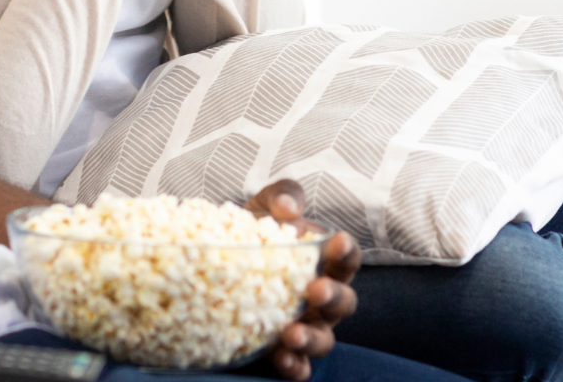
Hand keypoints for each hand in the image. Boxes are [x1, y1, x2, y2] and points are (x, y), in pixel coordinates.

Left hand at [246, 179, 360, 381]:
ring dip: (312, 338)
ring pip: (324, 339)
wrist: (216, 257)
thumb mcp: (264, 205)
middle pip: (343, 302)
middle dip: (333, 297)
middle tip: (315, 290)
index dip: (346, 252)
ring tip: (292, 334)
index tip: (337, 241)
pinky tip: (282, 359)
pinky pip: (298, 366)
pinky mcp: (281, 349)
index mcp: (324, 261)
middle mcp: (320, 297)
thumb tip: (289, 209)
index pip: (346, 258)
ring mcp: (304, 325)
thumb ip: (282, 197)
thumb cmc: (252, 229)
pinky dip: (295, 366)